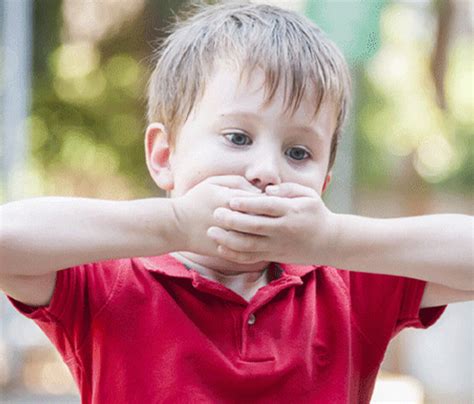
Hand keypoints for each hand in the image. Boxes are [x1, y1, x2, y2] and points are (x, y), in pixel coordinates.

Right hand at [171, 176, 262, 256]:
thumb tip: (258, 190)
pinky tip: (254, 241)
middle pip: (261, 219)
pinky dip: (254, 246)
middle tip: (270, 216)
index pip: (260, 200)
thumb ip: (237, 181)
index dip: (268, 201)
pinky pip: (247, 251)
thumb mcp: (212, 183)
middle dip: (268, 217)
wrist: (175, 226)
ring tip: (263, 229)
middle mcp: (230, 219)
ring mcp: (227, 236)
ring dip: (263, 233)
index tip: (268, 202)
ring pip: (256, 237)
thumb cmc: (195, 200)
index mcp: (228, 199)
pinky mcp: (225, 250)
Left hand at [207, 182, 337, 264]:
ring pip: (250, 245)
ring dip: (228, 240)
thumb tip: (266, 189)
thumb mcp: (308, 195)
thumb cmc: (315, 213)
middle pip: (255, 226)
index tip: (231, 199)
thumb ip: (287, 189)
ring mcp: (278, 245)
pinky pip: (251, 258)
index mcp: (292, 212)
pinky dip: (235, 255)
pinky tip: (220, 248)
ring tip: (211, 231)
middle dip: (233, 220)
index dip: (248, 204)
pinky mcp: (274, 256)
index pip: (267, 207)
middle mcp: (284, 230)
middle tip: (216, 213)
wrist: (329, 242)